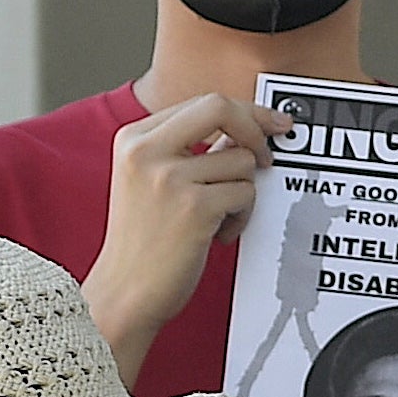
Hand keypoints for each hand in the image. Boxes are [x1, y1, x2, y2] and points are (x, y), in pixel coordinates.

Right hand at [84, 93, 274, 379]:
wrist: (124, 293)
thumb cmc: (146, 241)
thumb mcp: (153, 180)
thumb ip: (192, 149)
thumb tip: (248, 127)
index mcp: (133, 139)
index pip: (204, 103)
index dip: (246, 113)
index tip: (272, 124)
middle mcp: (145, 151)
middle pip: (222, 108)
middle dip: (257, 127)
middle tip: (269, 156)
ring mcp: (168, 178)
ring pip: (242, 160)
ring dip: (243, 192)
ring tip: (217, 219)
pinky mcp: (193, 207)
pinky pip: (246, 194)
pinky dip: (242, 216)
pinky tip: (216, 236)